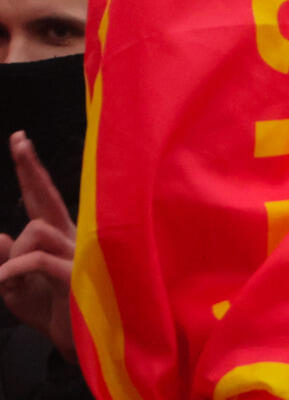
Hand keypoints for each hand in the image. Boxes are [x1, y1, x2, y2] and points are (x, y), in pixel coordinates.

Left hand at [0, 131, 76, 358]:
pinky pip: (35, 258)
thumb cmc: (54, 316)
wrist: (82, 347)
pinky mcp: (77, 272)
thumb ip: (6, 263)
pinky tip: (3, 284)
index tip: (20, 139)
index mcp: (59, 238)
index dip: (30, 172)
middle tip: (19, 140)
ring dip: (11, 257)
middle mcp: (72, 237)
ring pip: (33, 230)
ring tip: (9, 284)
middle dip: (30, 168)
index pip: (42, 199)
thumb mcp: (17, 291)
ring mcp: (78, 252)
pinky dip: (12, 271)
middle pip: (47, 197)